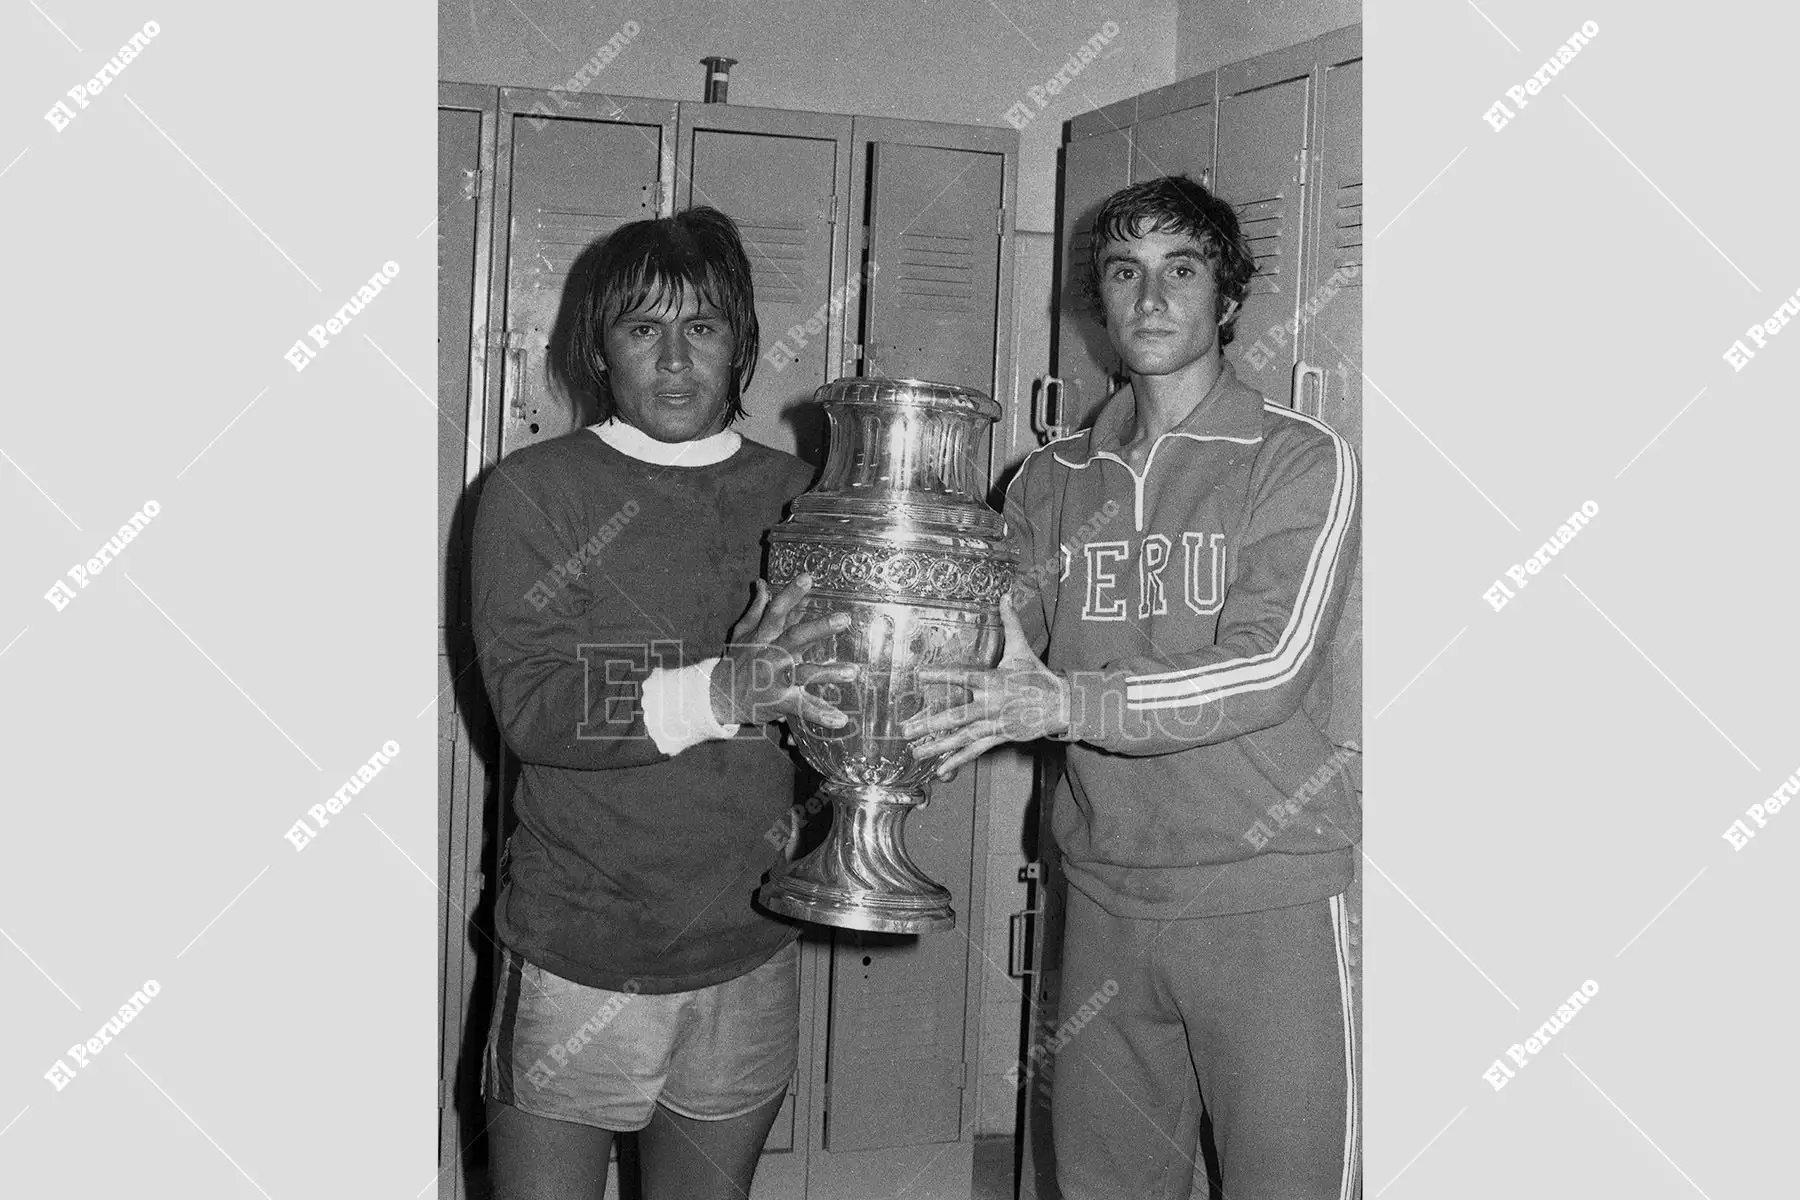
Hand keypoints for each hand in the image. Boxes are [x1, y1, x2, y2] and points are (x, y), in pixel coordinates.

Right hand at [711, 574, 857, 727]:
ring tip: (853, 672)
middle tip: (844, 618)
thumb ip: (757, 609)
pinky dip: (821, 715)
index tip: (808, 578)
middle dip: (819, 628)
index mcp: (763, 636)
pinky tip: (842, 720)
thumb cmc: (738, 661)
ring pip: (803, 674)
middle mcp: (771, 655)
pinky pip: (802, 709)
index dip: (791, 594)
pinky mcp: (779, 702)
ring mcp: (775, 680)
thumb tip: (762, 584)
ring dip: (828, 674)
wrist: (720, 697)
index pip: (777, 611)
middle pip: (795, 638)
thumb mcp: (743, 633)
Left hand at [900, 596, 1069, 778]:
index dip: (940, 676)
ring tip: (914, 753)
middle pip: (956, 716)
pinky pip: (976, 750)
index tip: (919, 675)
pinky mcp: (999, 737)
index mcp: (993, 681)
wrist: (1062, 704)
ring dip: (937, 747)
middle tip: (906, 729)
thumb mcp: (1022, 648)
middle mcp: (991, 705)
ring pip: (962, 738)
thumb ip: (1010, 622)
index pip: (962, 677)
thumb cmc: (1038, 675)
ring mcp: (994, 724)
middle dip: (930, 724)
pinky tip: (941, 770)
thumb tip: (1004, 595)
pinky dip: (958, 761)